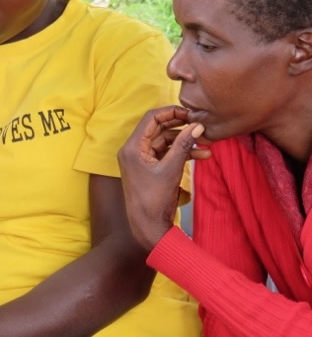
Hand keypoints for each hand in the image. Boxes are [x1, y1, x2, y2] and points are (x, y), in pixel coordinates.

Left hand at [117, 106, 210, 251]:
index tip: (190, 112)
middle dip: (181, 127)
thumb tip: (197, 126)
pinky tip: (203, 154)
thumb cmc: (154, 200)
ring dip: (185, 141)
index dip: (171, 112)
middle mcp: (134, 150)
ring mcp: (142, 159)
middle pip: (159, 129)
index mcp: (132, 147)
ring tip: (207, 142)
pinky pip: (167, 154)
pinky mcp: (151, 168)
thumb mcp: (171, 170)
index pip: (150, 119)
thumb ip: (183, 145)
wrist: (148, 227)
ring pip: (166, 142)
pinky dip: (183, 153)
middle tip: (201, 125)